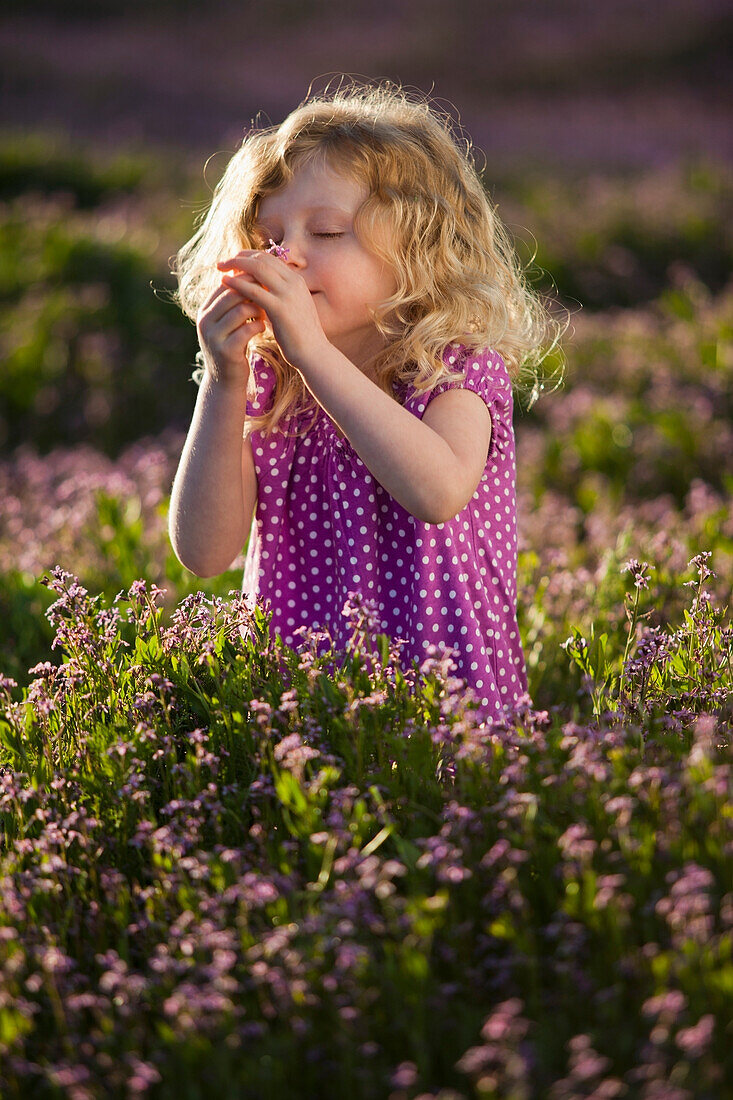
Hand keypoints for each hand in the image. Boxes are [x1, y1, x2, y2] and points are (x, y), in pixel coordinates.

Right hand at [196, 276, 266, 387]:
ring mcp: (213, 336)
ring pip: (240, 310)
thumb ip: (234, 302)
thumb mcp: (229, 321)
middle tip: (269, 293)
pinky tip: (263, 328)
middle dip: (254, 291)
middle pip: (232, 293)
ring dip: (258, 309)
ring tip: (265, 313)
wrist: (225, 379)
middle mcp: (205, 321)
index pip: (225, 283)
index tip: (263, 280)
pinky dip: (259, 326)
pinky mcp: (225, 351)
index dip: (246, 279)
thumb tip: (250, 272)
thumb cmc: (232, 344)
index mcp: (205, 310)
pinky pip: (247, 330)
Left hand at [217, 250, 328, 371]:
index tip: (234, 261)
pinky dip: (237, 284)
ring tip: (220, 269)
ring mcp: (288, 294)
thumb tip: (259, 291)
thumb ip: (277, 297)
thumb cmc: (300, 336)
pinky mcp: (280, 308)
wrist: (314, 354)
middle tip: (222, 262)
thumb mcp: (290, 309)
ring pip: (258, 269)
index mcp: (297, 281)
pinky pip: (254, 290)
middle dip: (240, 257)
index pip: (270, 259)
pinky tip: (224, 283)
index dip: (249, 257)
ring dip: (236, 265)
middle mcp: (294, 283)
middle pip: (262, 259)